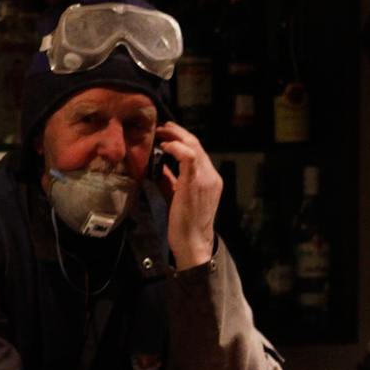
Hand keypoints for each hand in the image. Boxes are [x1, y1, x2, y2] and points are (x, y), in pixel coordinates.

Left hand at [154, 122, 221, 269]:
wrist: (192, 242)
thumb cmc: (183, 222)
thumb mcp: (177, 194)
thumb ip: (170, 178)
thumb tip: (157, 164)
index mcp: (209, 178)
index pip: (197, 151)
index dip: (181, 139)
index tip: (165, 134)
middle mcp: (211, 175)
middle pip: (196, 144)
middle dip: (178, 132)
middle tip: (161, 127)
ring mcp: (206, 178)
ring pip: (194, 146)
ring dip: (175, 136)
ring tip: (160, 132)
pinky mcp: (196, 183)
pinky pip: (189, 157)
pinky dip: (175, 148)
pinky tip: (164, 147)